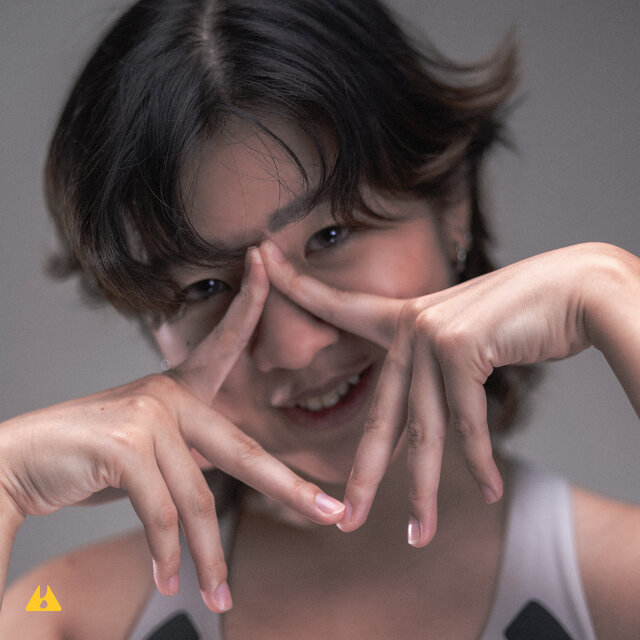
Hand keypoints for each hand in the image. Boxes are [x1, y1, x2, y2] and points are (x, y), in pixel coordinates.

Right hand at [0, 249, 344, 611]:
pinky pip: (161, 511)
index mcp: (177, 388)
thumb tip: (223, 479)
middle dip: (289, 488)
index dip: (249, 302)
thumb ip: (188, 455)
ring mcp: (147, 416)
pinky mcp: (124, 446)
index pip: (224, 341)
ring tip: (220, 594)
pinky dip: (166, 554)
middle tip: (329, 513)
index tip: (266, 261)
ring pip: (197, 496)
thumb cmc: (86, 458)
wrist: (17, 464)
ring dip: (207, 555)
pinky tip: (168, 580)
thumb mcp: (148, 450)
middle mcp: (167, 394)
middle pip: (242, 448)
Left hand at [260, 241, 637, 546]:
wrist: (576, 288)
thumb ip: (436, 366)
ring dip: (424, 492)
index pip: (340, 308)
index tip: (264, 261)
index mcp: (403, 318)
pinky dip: (480, 461)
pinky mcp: (461, 350)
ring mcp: (432, 338)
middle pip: (379, 416)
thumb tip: (423, 410)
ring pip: (422, 433)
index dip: (298, 287)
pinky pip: (467, 423)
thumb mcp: (464, 334)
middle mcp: (410, 327)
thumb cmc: (521, 312)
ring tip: (416, 537)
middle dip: (363, 477)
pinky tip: (489, 491)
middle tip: (344, 521)